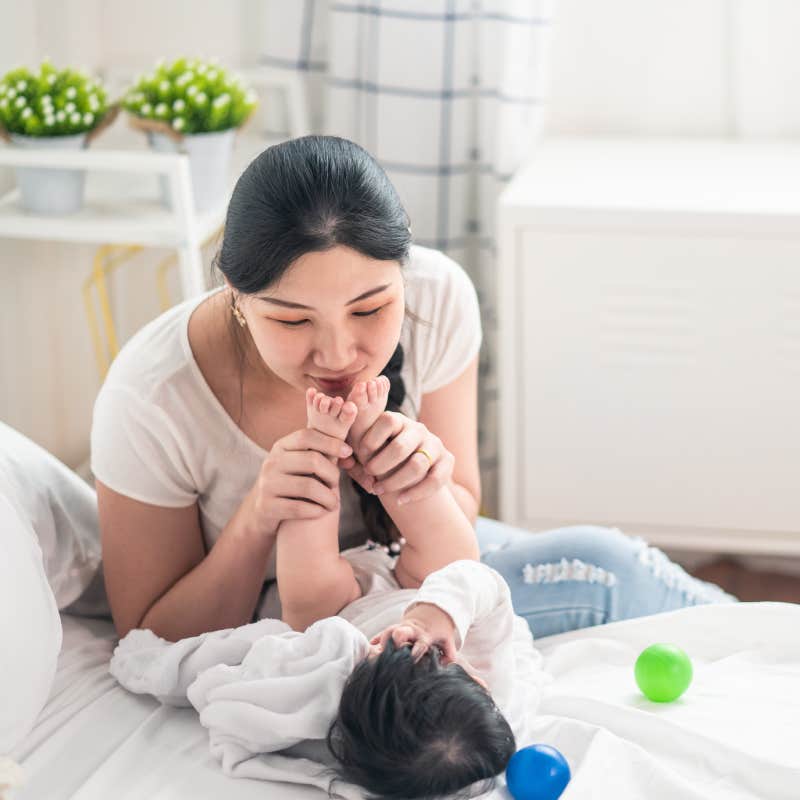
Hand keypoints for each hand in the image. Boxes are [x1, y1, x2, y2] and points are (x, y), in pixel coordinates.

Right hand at [249, 428, 351, 536]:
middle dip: (332, 474)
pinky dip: (317, 511)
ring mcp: (267, 484)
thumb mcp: (298, 464)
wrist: (263, 512)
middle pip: (312, 460)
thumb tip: (347, 449)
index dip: (330, 442)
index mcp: (281, 447)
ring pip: (309, 487)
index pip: (307, 436)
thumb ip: (318, 454)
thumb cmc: (291, 484)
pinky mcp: (266, 506)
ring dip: (328, 497)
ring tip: (333, 503)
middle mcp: (271, 463)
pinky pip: (300, 508)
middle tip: (336, 485)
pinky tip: (322, 511)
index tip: (348, 452)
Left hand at [337, 411, 454, 504]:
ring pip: (417, 465)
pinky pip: (435, 479)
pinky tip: (400, 500)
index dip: (370, 440)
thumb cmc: (381, 459)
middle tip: (369, 475)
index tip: (361, 457)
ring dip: (395, 482)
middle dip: (380, 465)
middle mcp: (419, 429)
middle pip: (401, 447)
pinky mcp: (447, 461)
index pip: (386, 421)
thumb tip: (345, 460)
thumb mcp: (366, 452)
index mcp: (398, 421)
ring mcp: (435, 445)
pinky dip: (416, 493)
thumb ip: (354, 452)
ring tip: (378, 490)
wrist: (410, 474)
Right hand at [370, 602, 458, 663]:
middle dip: (394, 640)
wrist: (432, 612)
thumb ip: (449, 655)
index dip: (416, 651)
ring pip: (388, 632)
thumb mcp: (448, 641)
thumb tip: (444, 669)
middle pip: (400, 632)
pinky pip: (382, 633)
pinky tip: (370, 647)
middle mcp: (411, 631)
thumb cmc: (440, 631)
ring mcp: (401, 628)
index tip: (413, 659)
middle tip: (391, 653)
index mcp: (424, 635)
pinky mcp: (394, 629)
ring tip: (377, 656)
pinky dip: (376, 639)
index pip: (420, 644)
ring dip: (383, 642)